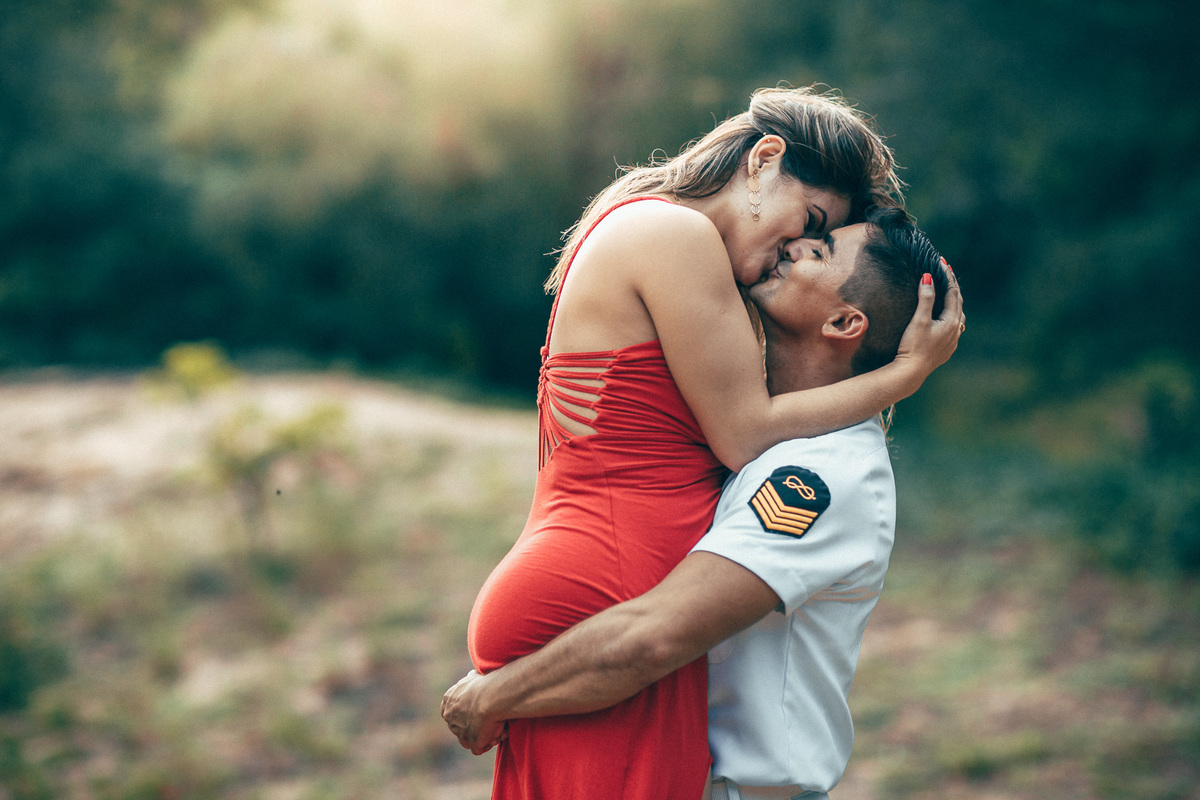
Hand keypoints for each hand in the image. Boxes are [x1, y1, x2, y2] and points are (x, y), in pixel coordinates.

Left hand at [441, 670, 507, 754]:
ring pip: (470, 740)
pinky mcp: (472, 744)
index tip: (480, 710)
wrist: (491, 697)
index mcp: (447, 702)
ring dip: (484, 735)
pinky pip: (480, 748)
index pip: (454, 713)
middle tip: (493, 719)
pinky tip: (499, 733)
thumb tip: (471, 676)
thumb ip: (470, 680)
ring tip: (499, 726)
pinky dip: (489, 742)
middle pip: (463, 728)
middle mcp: (450, 719)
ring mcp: (459, 733)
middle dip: (477, 726)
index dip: (468, 713)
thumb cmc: (486, 684)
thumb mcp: (474, 677)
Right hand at [894, 259, 964, 382]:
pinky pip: (953, 327)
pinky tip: (944, 318)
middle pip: (958, 303)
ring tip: (948, 293)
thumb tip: (928, 277)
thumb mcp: (919, 320)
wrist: (911, 372)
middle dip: (952, 287)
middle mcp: (956, 330)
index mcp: (951, 321)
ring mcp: (952, 341)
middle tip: (945, 272)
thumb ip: (925, 298)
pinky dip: (950, 316)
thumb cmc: (913, 346)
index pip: (953, 292)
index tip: (942, 263)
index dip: (947, 276)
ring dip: (953, 302)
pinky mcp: (946, 349)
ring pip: (958, 316)